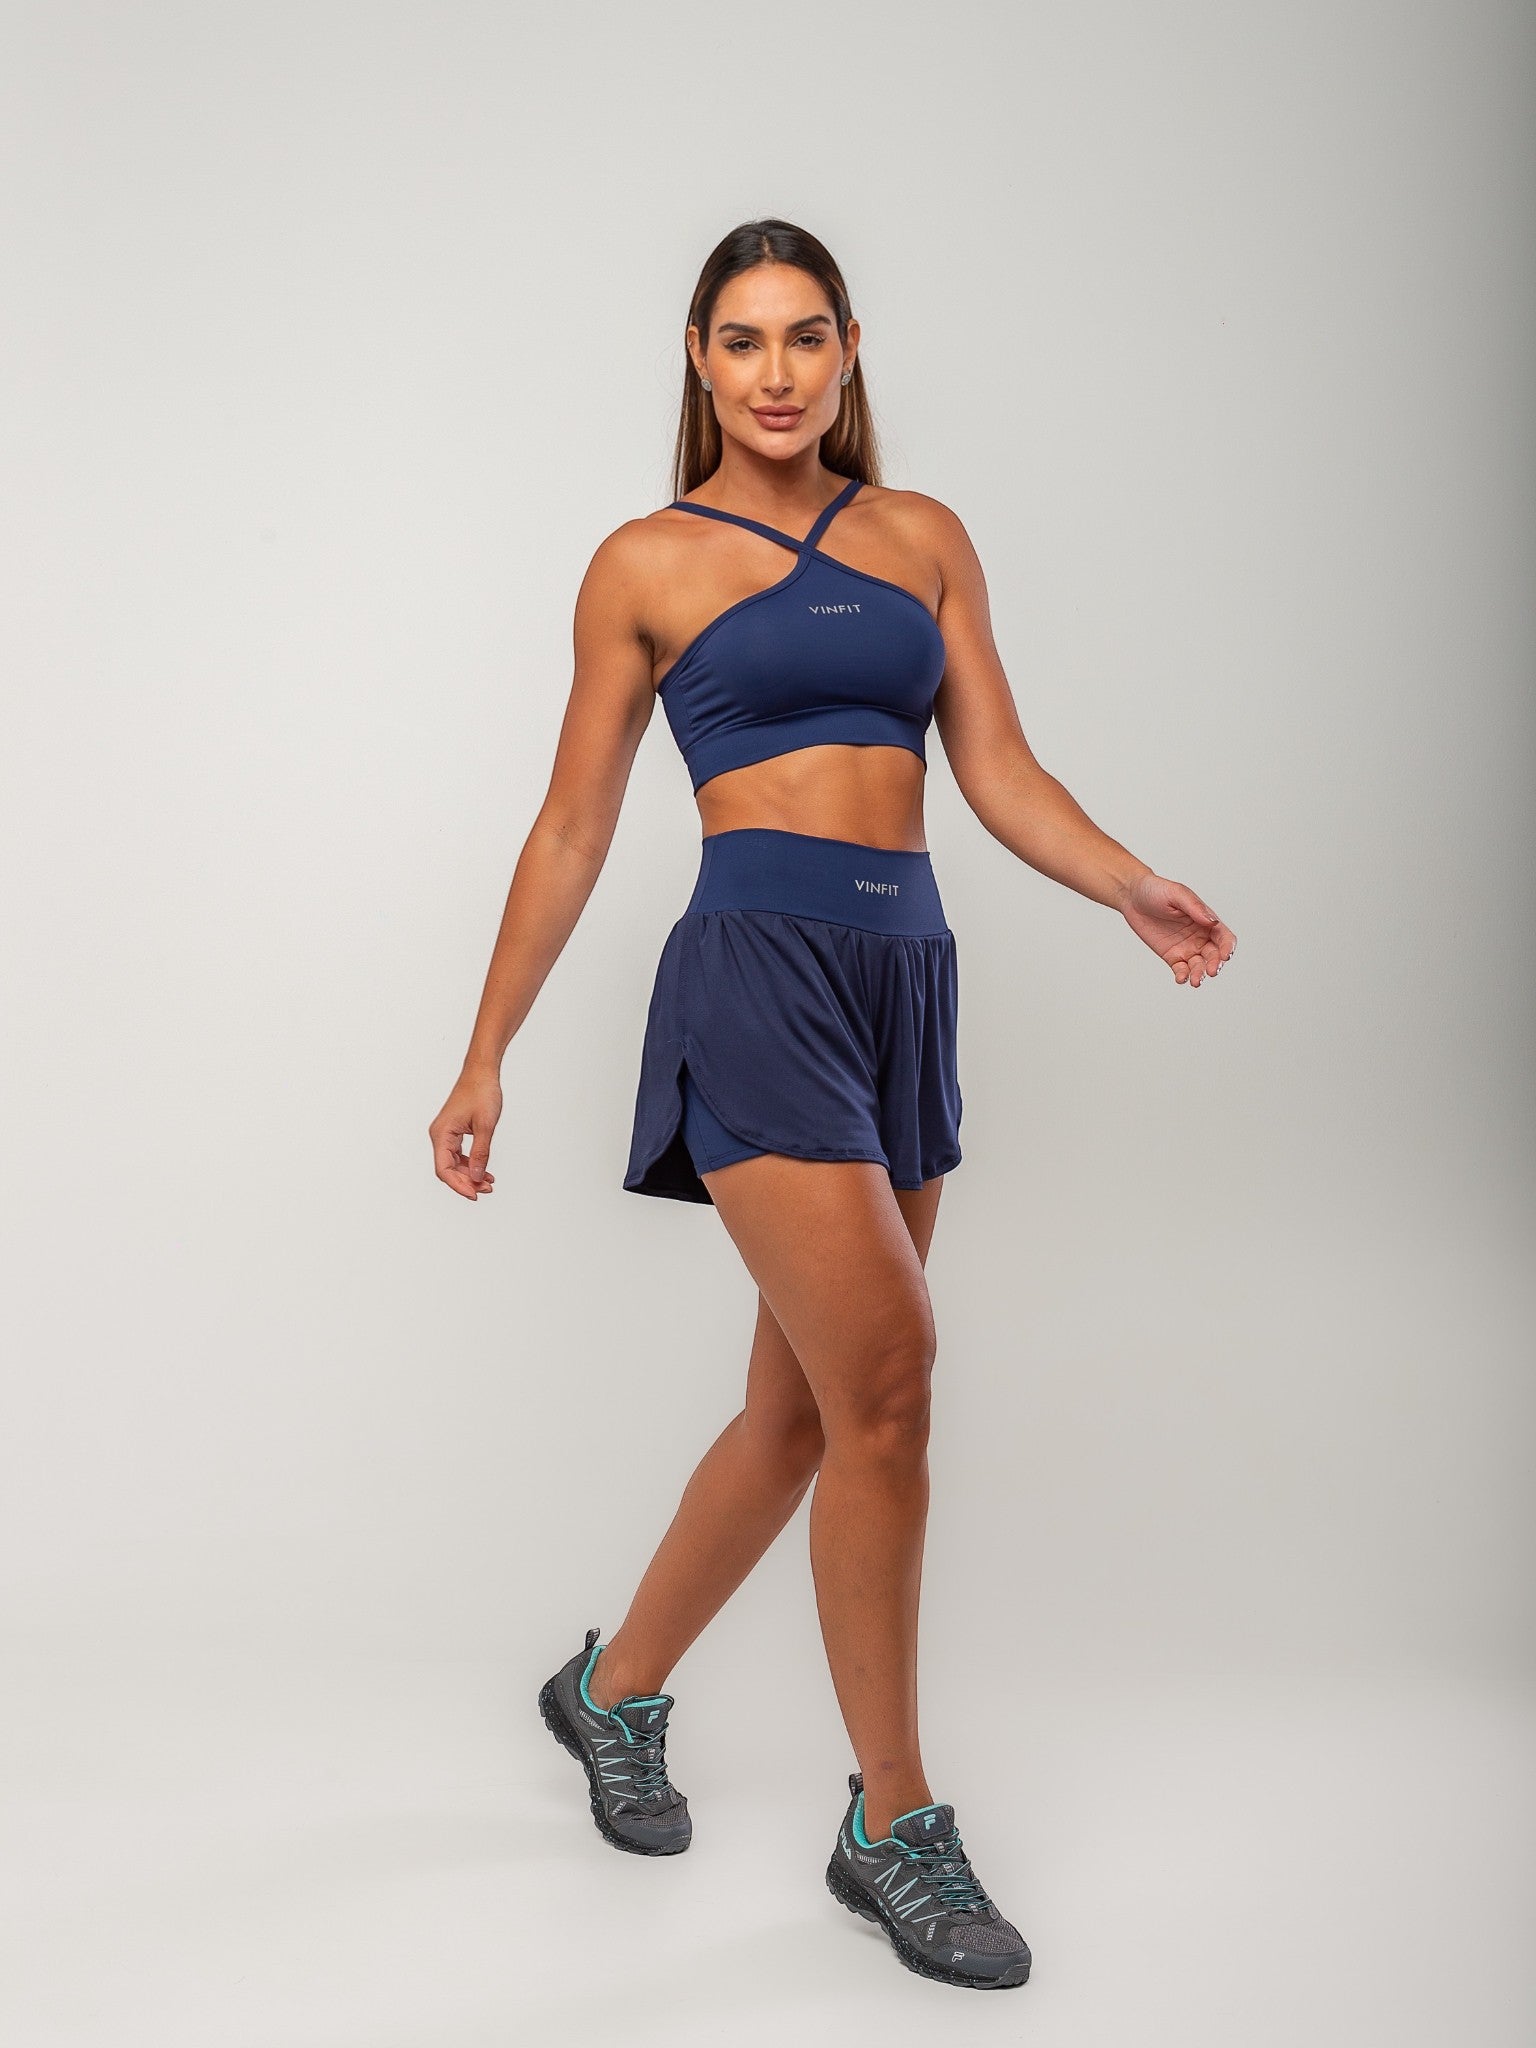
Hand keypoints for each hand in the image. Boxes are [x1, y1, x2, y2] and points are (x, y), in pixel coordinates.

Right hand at [430, 1069, 502, 1198]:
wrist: (482, 1072)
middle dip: (467, 1182)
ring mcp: (446, 1134)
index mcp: (441, 1134)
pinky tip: (485, 1172)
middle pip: (448, 1169)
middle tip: (488, 1189)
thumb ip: (480, 1153)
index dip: (459, 1185)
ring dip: (470, 1175)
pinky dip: (471, 1165)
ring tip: (489, 1184)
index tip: (475, 1195)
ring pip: (454, 1164)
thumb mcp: (485, 1126)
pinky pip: (459, 1155)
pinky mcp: (454, 1132)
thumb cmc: (482, 1093)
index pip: (444, 1169)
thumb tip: (477, 1177)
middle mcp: (439, 1135)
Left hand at [1119, 873, 1235, 987]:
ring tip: (1195, 981)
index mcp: (1206, 920)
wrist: (1132, 897)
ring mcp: (1186, 947)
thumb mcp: (1177, 894)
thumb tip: (1212, 921)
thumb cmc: (1157, 890)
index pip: (1224, 937)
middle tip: (1211, 971)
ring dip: (1200, 974)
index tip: (1225, 955)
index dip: (1227, 947)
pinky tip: (1181, 978)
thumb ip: (1194, 907)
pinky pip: (1181, 969)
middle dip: (1215, 964)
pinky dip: (1183, 976)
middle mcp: (1200, 936)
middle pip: (1214, 955)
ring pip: (1199, 966)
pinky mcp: (1171, 955)